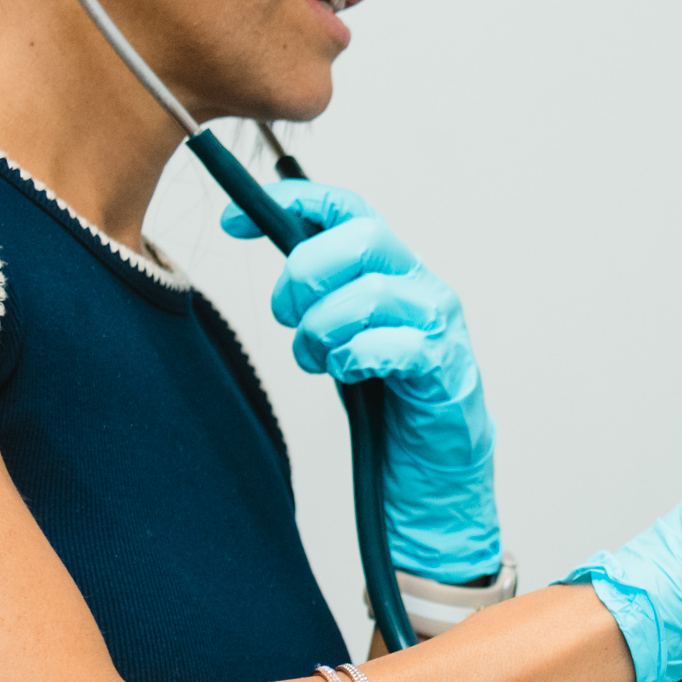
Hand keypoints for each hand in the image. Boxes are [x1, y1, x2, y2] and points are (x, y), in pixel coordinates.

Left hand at [228, 179, 497, 582]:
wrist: (435, 480)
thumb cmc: (387, 409)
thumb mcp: (340, 338)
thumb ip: (317, 295)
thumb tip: (263, 252)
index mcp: (395, 271)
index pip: (348, 207)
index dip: (291, 201)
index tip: (234, 223)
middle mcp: (423, 288)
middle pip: (362, 236)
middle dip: (306, 275)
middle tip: (288, 317)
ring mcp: (441, 329)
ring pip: (372, 292)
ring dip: (324, 329)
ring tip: (317, 360)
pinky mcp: (447, 372)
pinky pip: (396, 345)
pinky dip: (357, 358)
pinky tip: (349, 374)